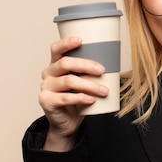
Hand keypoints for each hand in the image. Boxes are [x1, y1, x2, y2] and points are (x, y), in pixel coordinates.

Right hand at [38, 36, 107, 150]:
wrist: (68, 121)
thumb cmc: (78, 98)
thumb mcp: (84, 81)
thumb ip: (91, 71)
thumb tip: (115, 60)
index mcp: (55, 63)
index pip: (56, 48)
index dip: (66, 42)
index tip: (81, 40)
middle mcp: (48, 73)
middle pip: (65, 63)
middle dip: (85, 65)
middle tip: (102, 70)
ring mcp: (45, 87)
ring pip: (68, 81)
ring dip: (89, 85)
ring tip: (104, 90)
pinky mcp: (46, 101)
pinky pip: (65, 98)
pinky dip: (80, 98)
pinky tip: (91, 99)